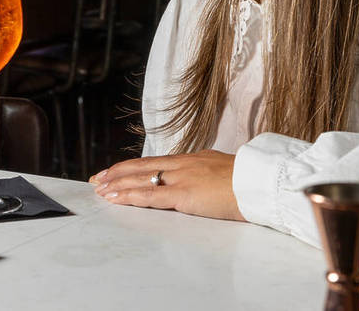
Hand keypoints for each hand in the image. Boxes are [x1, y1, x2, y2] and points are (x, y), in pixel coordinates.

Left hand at [89, 150, 244, 221]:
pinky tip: (115, 199)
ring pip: (140, 179)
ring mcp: (181, 178)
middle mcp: (182, 164)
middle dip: (117, 173)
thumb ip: (206, 174)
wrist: (261, 183)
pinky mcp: (183, 194)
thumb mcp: (222, 170)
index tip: (116, 170)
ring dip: (117, 185)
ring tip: (100, 189)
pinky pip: (149, 196)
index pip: (153, 161)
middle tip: (98, 178)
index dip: (132, 166)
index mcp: (191, 159)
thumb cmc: (249, 181)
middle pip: (141, 166)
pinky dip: (129, 197)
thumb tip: (199, 180)